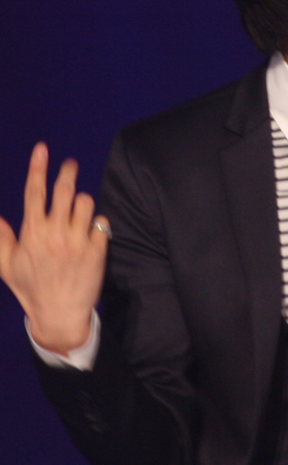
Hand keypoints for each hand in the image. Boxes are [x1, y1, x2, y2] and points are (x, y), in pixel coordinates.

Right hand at [0, 143, 108, 353]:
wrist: (60, 315)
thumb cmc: (32, 289)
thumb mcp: (7, 266)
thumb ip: (1, 239)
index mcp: (32, 234)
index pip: (34, 192)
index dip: (37, 168)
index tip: (42, 148)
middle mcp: (55, 233)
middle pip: (64, 191)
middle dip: (67, 173)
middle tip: (70, 164)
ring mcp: (77, 241)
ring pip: (85, 203)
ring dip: (82, 202)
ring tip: (78, 211)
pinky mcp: (97, 250)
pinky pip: (101, 223)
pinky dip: (96, 224)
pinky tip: (90, 233)